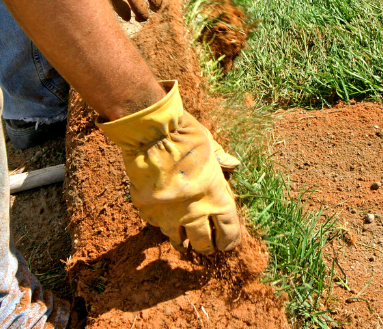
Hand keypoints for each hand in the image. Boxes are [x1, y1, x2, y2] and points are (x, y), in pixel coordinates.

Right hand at [96, 81, 240, 253]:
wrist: (152, 136)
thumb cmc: (186, 137)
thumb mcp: (210, 145)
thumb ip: (221, 159)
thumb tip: (234, 163)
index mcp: (216, 198)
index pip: (228, 231)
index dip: (229, 240)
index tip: (227, 244)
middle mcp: (195, 212)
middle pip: (204, 243)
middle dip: (206, 247)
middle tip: (206, 248)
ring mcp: (169, 215)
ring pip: (177, 240)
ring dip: (182, 243)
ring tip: (182, 246)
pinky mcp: (148, 211)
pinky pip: (156, 224)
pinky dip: (160, 223)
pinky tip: (161, 221)